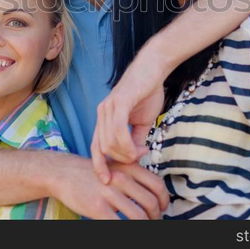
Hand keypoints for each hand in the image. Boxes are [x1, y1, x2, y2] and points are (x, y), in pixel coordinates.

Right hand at [52, 156, 167, 218]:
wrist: (64, 173)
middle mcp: (121, 178)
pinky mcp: (98, 208)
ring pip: (138, 216)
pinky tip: (127, 227)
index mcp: (128, 167)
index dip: (164, 200)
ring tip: (143, 226)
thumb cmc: (93, 172)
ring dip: (145, 225)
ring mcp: (109, 193)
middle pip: (150, 203)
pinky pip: (120, 224)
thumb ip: (133, 167)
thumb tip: (151, 164)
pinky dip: (129, 229)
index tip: (163, 208)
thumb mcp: (115, 163)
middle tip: (154, 220)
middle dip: (156, 216)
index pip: (156, 185)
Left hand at [91, 58, 165, 183]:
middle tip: (140, 156)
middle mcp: (102, 113)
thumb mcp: (142, 121)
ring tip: (142, 151)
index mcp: (105, 117)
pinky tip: (138, 147)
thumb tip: (135, 156)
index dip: (99, 165)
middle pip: (103, 149)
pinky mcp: (118, 103)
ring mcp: (108, 107)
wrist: (154, 67)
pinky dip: (127, 144)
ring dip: (126, 154)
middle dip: (121, 160)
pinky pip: (117, 131)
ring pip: (109, 143)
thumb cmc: (148, 91)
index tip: (108, 181)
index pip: (95, 146)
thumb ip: (136, 138)